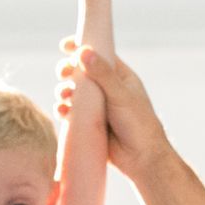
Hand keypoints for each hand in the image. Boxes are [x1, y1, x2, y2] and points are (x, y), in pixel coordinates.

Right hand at [55, 46, 167, 177]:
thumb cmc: (138, 124)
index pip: (99, 54)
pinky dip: (64, 110)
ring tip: (64, 96)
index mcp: (120, 77)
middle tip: (63, 74)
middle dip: (68, 71)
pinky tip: (62, 111)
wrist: (142, 159)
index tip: (65, 45)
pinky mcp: (90, 123)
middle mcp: (108, 89)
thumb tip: (83, 51)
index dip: (82, 47)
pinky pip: (72, 112)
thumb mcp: (120, 95)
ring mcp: (98, 107)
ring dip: (64, 91)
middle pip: (82, 72)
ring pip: (74, 92)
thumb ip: (102, 74)